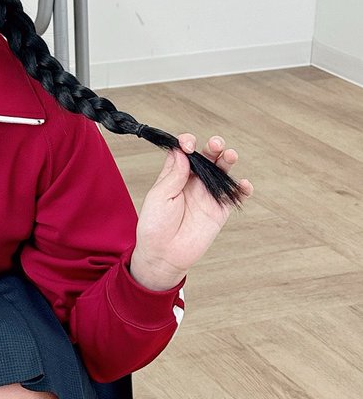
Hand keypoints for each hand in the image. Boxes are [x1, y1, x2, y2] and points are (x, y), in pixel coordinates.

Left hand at [130, 133, 252, 290]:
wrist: (163, 255)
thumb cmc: (155, 226)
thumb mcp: (159, 196)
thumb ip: (173, 175)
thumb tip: (183, 152)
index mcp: (174, 175)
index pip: (184, 152)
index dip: (187, 143)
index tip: (188, 144)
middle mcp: (193, 182)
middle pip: (207, 157)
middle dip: (213, 147)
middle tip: (215, 144)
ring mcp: (207, 195)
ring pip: (222, 172)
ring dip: (228, 160)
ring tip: (230, 156)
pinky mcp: (219, 210)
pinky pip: (234, 196)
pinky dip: (242, 189)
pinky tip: (243, 184)